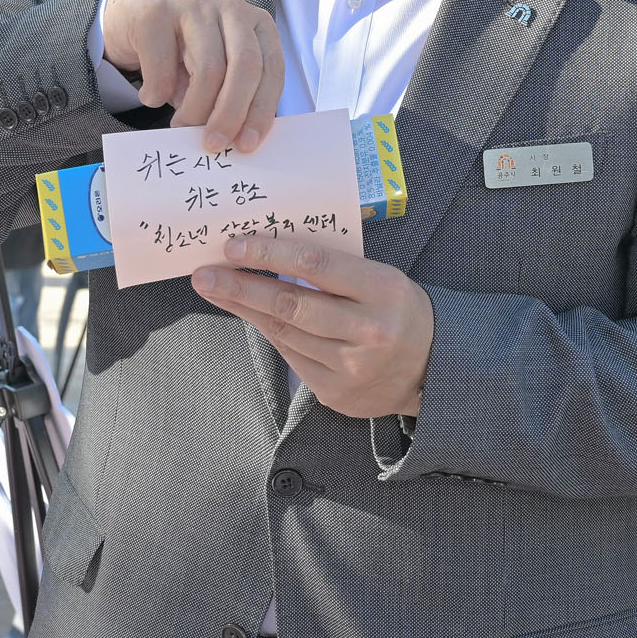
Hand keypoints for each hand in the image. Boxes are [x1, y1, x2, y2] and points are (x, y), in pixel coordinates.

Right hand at [101, 0, 282, 152]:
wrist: (131, 15)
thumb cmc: (181, 50)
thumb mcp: (216, 69)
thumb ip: (233, 95)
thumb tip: (236, 139)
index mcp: (256, 24)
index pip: (272, 69)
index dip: (262, 110)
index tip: (247, 144)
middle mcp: (232, 8)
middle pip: (246, 66)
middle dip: (231, 114)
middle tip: (214, 144)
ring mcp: (195, 5)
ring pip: (208, 70)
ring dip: (194, 110)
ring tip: (180, 126)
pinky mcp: (157, 11)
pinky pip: (163, 67)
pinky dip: (156, 94)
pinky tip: (152, 97)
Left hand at [192, 235, 432, 418]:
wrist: (431, 368)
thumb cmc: (396, 310)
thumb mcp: (380, 278)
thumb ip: (335, 268)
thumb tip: (271, 252)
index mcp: (381, 289)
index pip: (315, 265)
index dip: (270, 255)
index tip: (234, 246)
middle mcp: (367, 329)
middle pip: (291, 304)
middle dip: (241, 286)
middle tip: (204, 273)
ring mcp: (350, 366)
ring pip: (285, 331)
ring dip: (243, 308)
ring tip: (215, 289)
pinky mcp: (335, 391)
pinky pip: (291, 356)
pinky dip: (268, 333)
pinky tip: (247, 315)